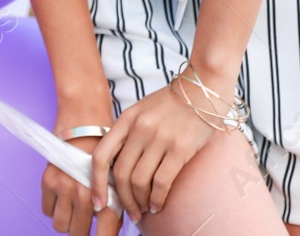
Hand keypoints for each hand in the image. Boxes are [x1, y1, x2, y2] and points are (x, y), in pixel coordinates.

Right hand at [44, 101, 124, 235]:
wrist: (86, 118)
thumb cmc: (105, 145)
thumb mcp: (117, 175)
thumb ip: (115, 203)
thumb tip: (112, 228)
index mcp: (107, 195)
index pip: (104, 235)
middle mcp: (85, 195)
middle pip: (79, 234)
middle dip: (83, 232)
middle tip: (86, 226)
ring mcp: (65, 189)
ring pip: (61, 226)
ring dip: (68, 221)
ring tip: (74, 210)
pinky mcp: (49, 181)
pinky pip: (47, 210)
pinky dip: (54, 207)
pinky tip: (63, 197)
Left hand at [88, 62, 242, 224]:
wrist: (203, 87)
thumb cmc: (173, 102)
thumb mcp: (143, 110)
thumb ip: (129, 134)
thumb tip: (118, 168)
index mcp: (126, 119)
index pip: (101, 156)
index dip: (96, 183)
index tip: (99, 202)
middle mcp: (139, 128)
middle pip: (120, 173)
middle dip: (123, 200)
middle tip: (131, 212)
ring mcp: (159, 138)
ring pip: (139, 181)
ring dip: (141, 202)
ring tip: (146, 208)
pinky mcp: (180, 148)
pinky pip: (162, 182)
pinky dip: (157, 198)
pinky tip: (159, 204)